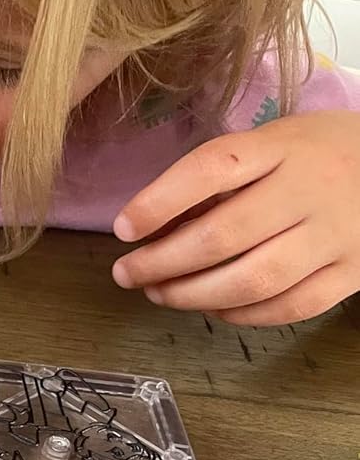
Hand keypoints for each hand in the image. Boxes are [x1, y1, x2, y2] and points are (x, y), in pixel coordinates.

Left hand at [111, 110, 359, 325]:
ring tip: (159, 292)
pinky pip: (289, 307)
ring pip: (253, 280)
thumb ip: (220, 177)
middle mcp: (310, 189)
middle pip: (224, 235)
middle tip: (127, 272)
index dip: (159, 201)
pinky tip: (212, 307)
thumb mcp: (271, 144)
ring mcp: (335, 235)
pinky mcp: (352, 272)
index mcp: (282, 147)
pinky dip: (241, 314)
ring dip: (193, 295)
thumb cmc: (315, 156)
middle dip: (161, 262)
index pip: (212, 169)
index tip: (122, 227)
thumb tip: (153, 226)